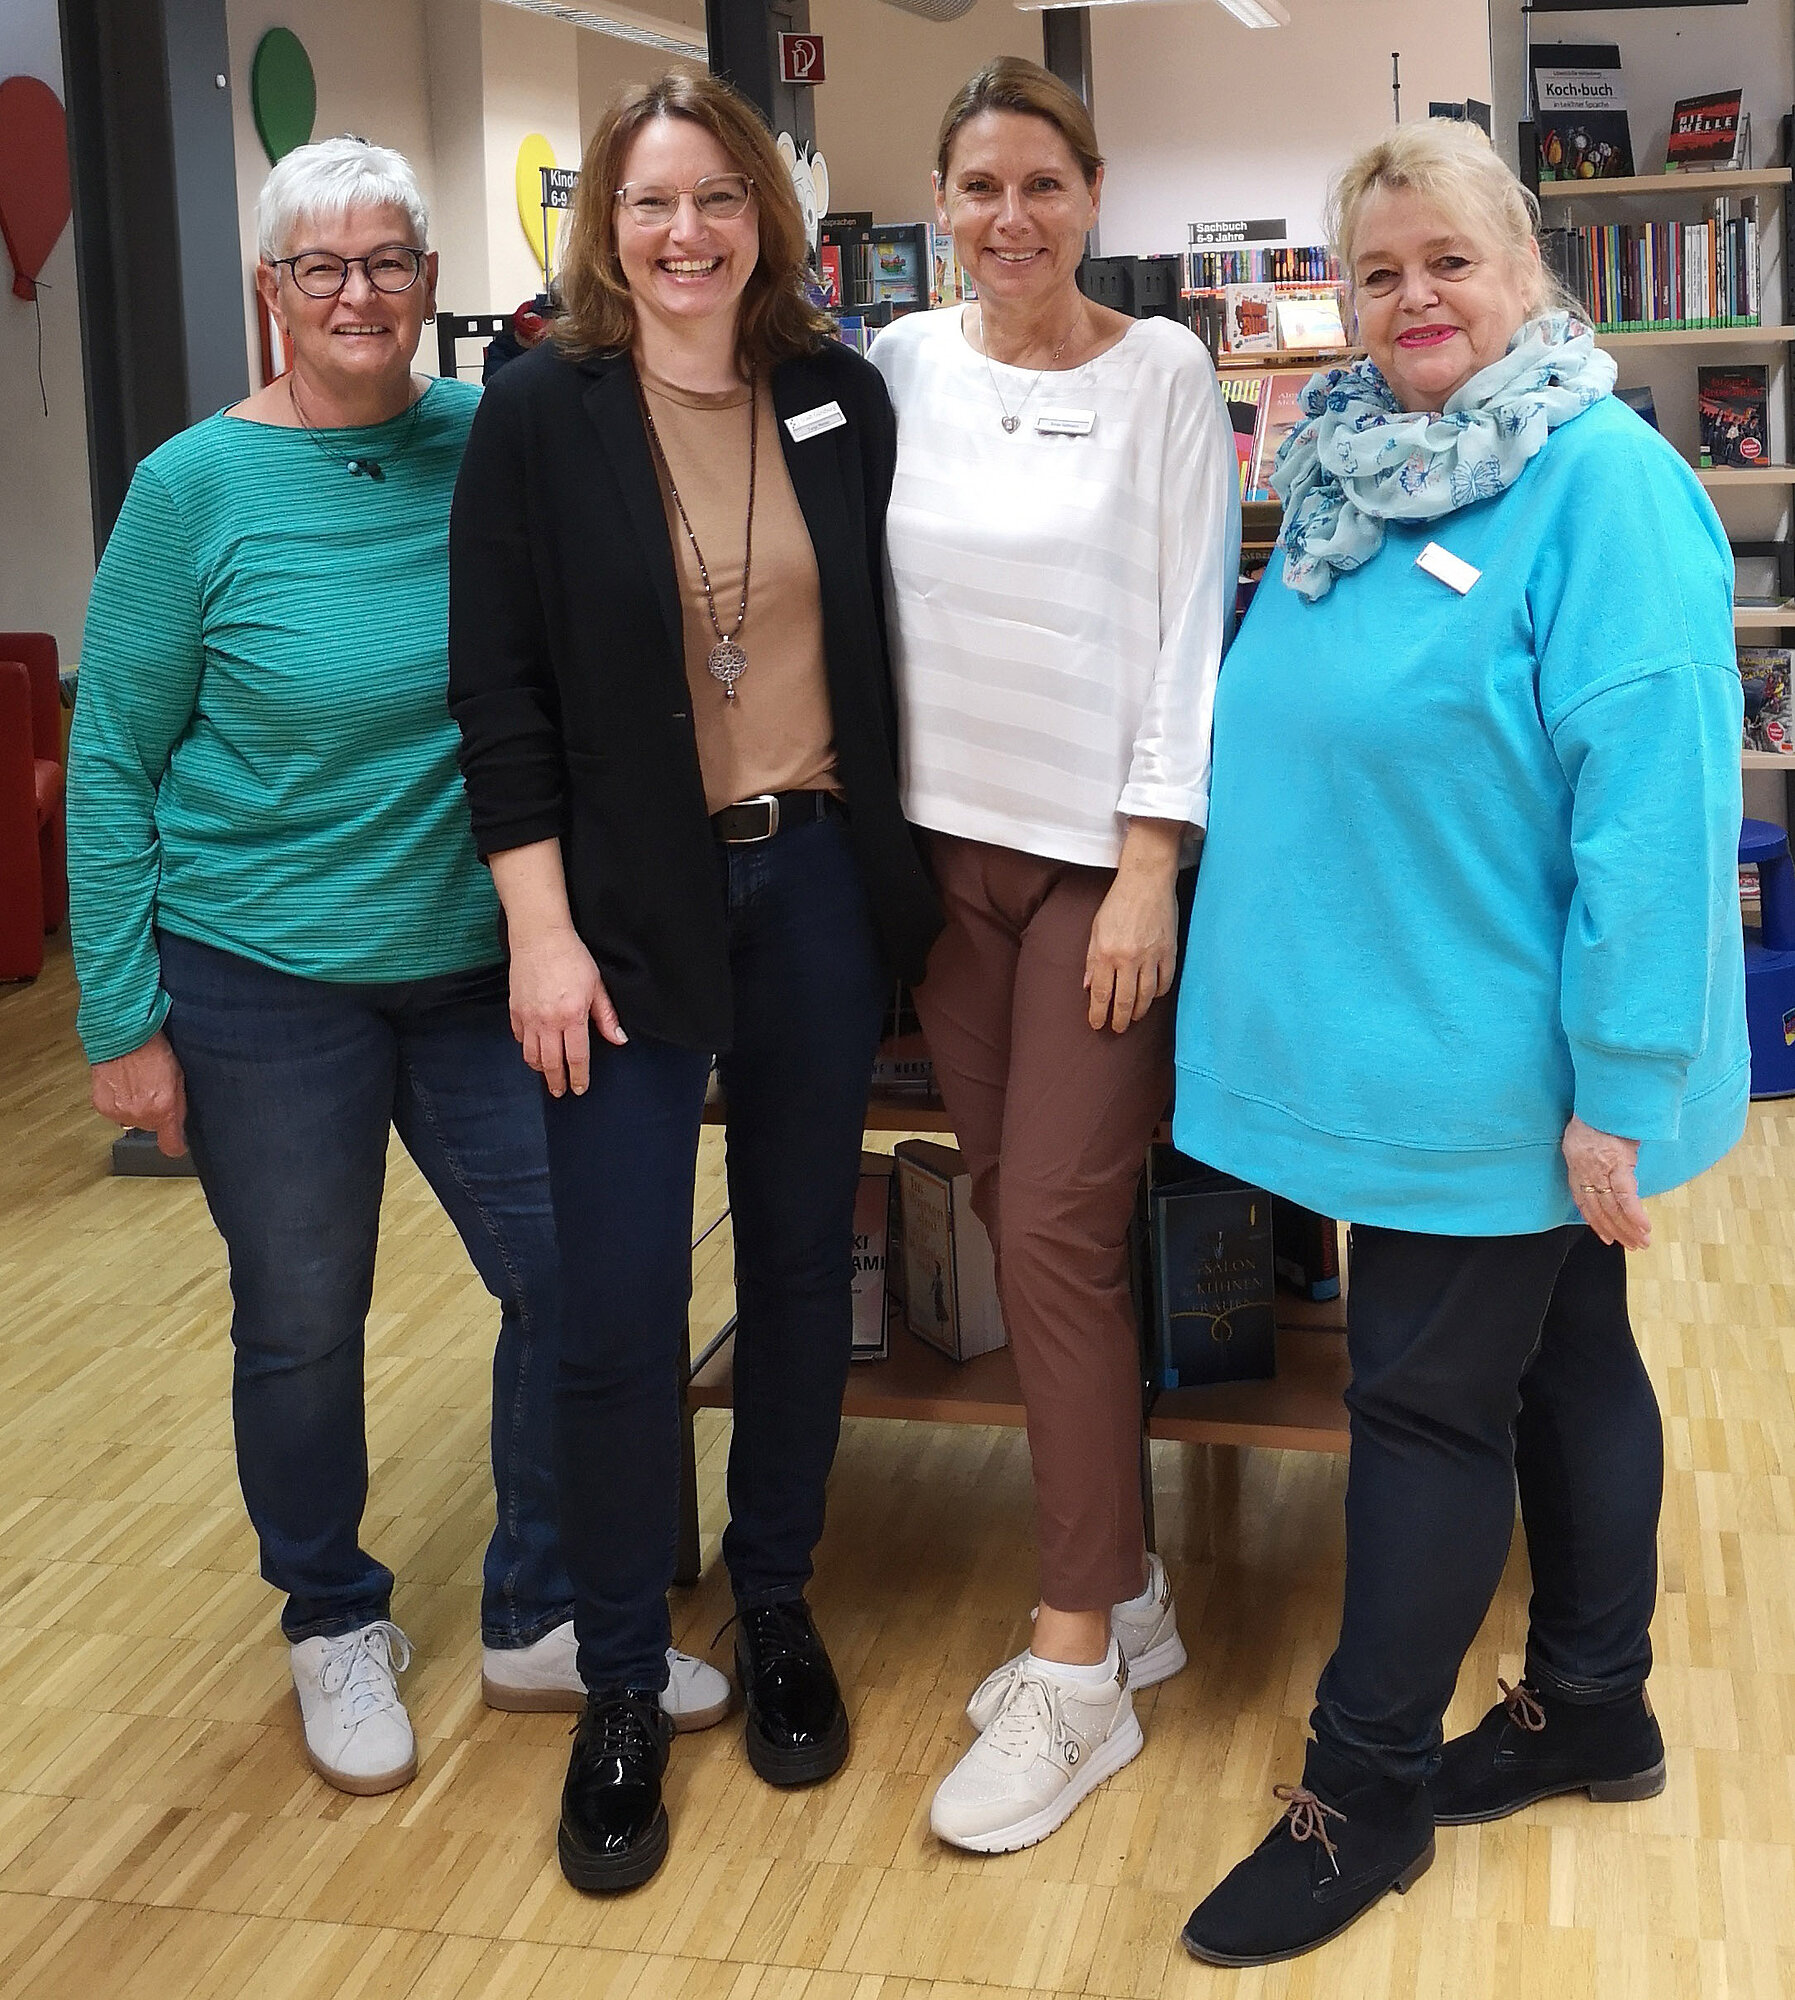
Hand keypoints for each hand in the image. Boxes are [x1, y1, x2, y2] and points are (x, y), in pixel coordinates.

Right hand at [91, 1030, 187, 1156]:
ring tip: (137, 1085)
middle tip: (153, 1092)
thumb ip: (178, 1105)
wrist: (124, 1036)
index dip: (176, 1145)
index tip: (178, 1144)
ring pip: (132, 1121)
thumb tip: (176, 1121)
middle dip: (155, 1115)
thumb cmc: (153, 1050)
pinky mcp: (102, 1106)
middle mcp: (141, 1115)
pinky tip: (122, 1085)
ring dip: (135, 1109)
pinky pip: (115, 1113)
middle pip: (151, 1129)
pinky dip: (118, 1103)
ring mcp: (120, 1112)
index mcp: (164, 1109)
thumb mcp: (178, 1078)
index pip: (171, 1146)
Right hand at [507, 925, 625, 1095]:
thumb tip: (619, 1040)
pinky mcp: (514, 1010)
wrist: (540, 937)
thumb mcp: (597, 986)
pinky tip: (533, 1049)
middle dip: (556, 1081)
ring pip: (531, 1055)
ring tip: (547, 1074)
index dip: (578, 1076)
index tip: (579, 1089)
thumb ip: (606, 1016)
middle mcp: (548, 1021)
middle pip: (551, 1062)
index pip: (576, 1057)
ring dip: (540, 1068)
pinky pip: (519, 1038)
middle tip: (560, 1092)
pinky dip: (526, 1048)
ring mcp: (528, 1017)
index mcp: (572, 1016)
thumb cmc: (572, 958)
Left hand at [1085, 819, 1182, 1032]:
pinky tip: (1152, 996)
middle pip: (1124, 1000)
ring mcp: (1152, 956)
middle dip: (1119, 1019)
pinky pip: (1165, 981)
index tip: (1097, 1024)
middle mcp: (1129, 958)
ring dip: (1139, 1011)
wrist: (1146, 881)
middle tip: (1117, 1028)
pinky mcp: (1170, 951)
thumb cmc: (1118, 903)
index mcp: (1107, 953)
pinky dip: (1158, 993)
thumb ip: (1092, 960)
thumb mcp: (1096, 930)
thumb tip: (1089, 986)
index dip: (1098, 1013)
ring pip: (1146, 996)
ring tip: (1133, 1017)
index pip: (1102, 994)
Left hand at [1562, 1114, 1650, 1249]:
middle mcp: (1584, 1169)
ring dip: (1627, 1228)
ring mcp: (1600, 1168)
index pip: (1582, 1199)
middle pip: (1598, 1208)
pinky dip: (1634, 1214)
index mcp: (1575, 1163)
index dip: (1593, 1219)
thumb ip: (1592, 1154)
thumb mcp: (1585, 1135)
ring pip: (1611, 1207)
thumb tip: (1606, 1165)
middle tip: (1628, 1246)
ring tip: (1640, 1243)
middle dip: (1614, 1229)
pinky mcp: (1618, 1163)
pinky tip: (1644, 1228)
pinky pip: (1626, 1195)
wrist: (1604, 1095)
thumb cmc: (1598, 1112)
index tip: (1604, 1234)